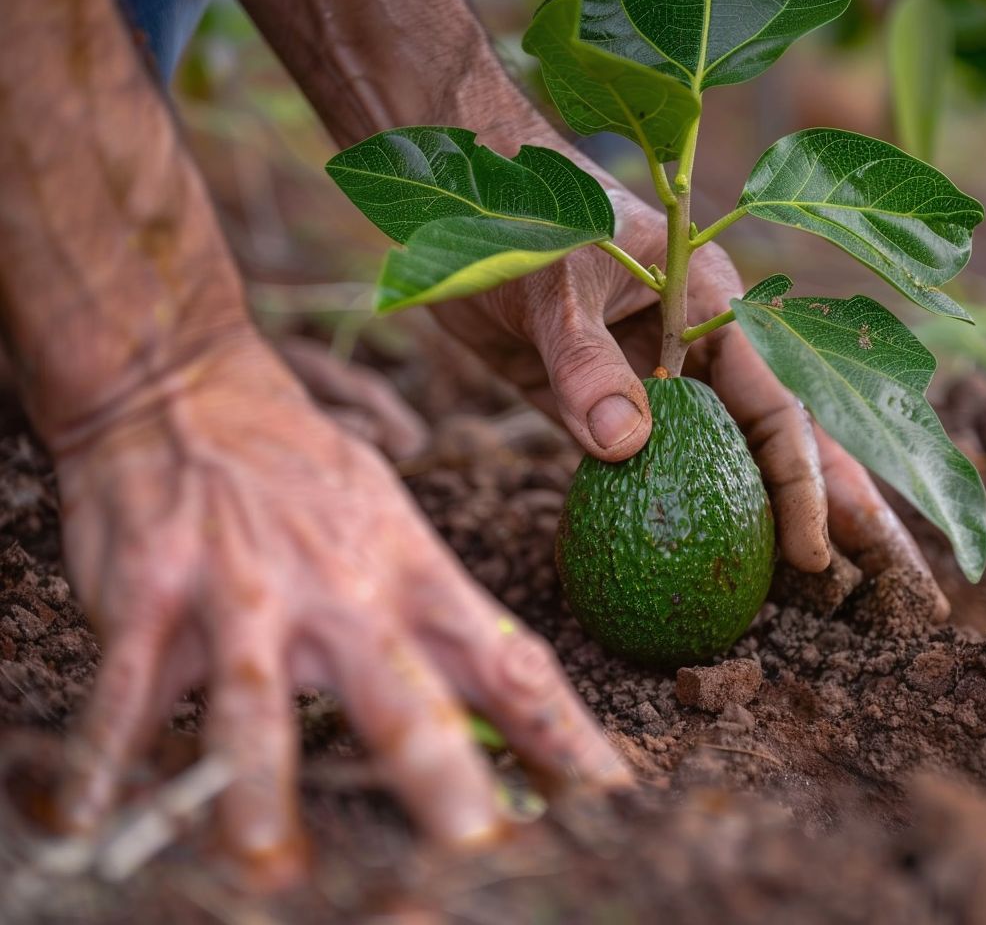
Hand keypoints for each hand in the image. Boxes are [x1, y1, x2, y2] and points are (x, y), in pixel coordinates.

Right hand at [52, 332, 627, 884]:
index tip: (608, 797)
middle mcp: (341, 590)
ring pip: (258, 708)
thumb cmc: (304, 471)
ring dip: (262, 796)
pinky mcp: (152, 598)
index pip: (507, 662)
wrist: (188, 393)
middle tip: (477, 853)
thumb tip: (498, 708)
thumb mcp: (392, 522)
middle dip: (442, 783)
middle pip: (404, 699)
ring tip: (273, 873)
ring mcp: (245, 593)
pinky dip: (108, 756)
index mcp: (413, 572)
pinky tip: (96, 815)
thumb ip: (434, 616)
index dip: (563, 734)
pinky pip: (128, 690)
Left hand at [431, 188, 946, 615]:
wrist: (460, 205)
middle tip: (888, 584)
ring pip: (726, 463)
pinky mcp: (603, 407)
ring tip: (815, 596)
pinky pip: (650, 471)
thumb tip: (626, 447)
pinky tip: (703, 567)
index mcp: (712, 308)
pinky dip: (680, 515)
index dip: (803, 486)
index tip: (811, 557)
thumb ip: (586, 362)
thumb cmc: (519, 221)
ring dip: (765, 525)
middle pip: (782, 443)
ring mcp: (655, 384)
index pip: (777, 409)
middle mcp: (698, 352)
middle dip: (838, 509)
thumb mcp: (554, 285)